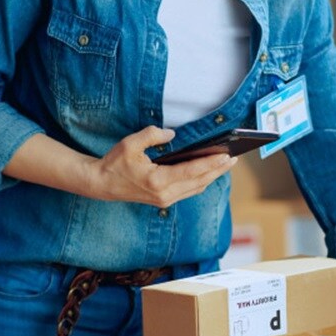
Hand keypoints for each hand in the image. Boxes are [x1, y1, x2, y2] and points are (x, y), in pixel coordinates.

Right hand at [88, 126, 235, 206]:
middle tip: (234, 158)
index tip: (227, 155)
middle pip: (200, 182)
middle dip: (218, 170)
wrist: (101, 184)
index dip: (211, 163)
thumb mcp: (130, 144)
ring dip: (212, 176)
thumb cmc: (114, 163)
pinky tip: (209, 172)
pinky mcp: (163, 200)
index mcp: (158, 181)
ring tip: (226, 164)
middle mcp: (164, 194)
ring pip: (196, 188)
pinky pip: (189, 191)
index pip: (192, 171)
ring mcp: (165, 200)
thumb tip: (172, 134)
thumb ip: (152, 135)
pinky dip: (201, 181)